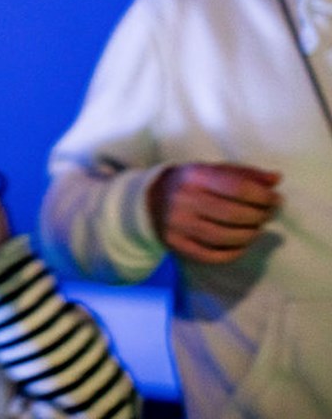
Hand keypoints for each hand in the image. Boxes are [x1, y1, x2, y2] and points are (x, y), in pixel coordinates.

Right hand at [146, 162, 281, 264]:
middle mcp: (184, 200)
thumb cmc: (190, 182)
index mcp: (195, 176)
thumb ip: (245, 174)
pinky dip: (233, 252)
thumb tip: (276, 180)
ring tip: (256, 229)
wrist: (149, 200)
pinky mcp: (176, 245)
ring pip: (225, 238)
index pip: (237, 188)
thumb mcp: (212, 170)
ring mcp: (179, 225)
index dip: (262, 196)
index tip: (275, 200)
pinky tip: (241, 244)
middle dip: (259, 217)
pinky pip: (212, 256)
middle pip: (234, 215)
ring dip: (249, 236)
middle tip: (267, 216)